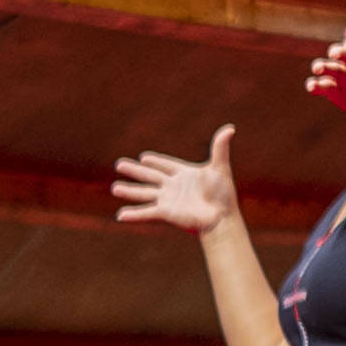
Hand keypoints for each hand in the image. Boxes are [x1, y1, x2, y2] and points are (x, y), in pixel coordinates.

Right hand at [106, 129, 245, 240]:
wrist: (222, 217)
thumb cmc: (223, 194)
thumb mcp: (220, 168)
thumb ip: (220, 148)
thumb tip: (230, 128)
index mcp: (184, 174)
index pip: (167, 165)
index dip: (156, 161)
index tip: (144, 157)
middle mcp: (173, 186)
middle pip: (150, 176)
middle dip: (135, 171)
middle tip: (119, 164)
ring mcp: (168, 200)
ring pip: (144, 193)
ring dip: (129, 191)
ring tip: (114, 188)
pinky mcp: (166, 212)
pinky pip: (147, 212)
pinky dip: (134, 214)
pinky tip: (120, 215)